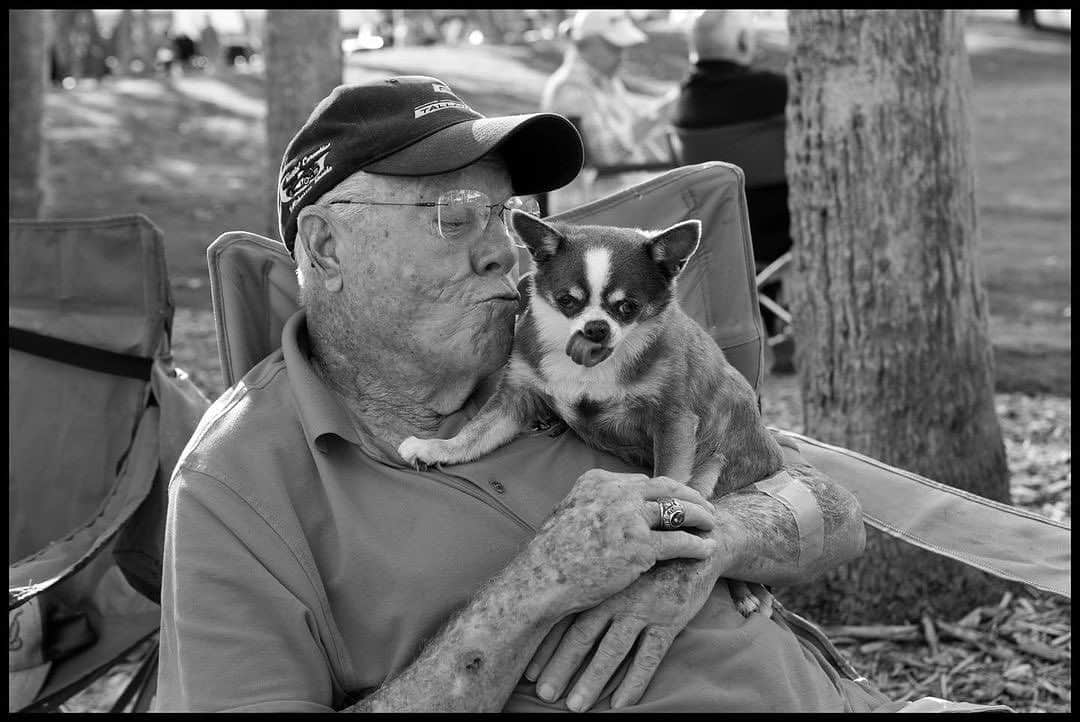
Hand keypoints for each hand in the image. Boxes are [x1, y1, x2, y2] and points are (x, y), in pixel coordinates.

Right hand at [521, 470, 716, 619]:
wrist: (542, 579)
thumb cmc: (552, 555)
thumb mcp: (570, 514)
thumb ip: (595, 505)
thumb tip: (612, 507)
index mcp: (597, 480)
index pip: (642, 481)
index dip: (665, 490)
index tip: (679, 497)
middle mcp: (616, 491)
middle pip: (666, 488)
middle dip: (690, 496)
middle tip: (706, 506)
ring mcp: (629, 517)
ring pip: (677, 511)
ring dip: (699, 517)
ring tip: (712, 524)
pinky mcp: (640, 545)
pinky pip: (680, 540)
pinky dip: (697, 544)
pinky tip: (707, 549)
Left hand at [525, 557, 720, 710]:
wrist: (696, 546)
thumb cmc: (649, 560)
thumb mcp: (618, 565)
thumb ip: (592, 584)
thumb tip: (554, 609)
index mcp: (599, 582)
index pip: (565, 617)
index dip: (546, 645)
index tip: (528, 671)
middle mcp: (616, 594)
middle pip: (582, 635)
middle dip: (561, 667)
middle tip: (544, 694)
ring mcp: (643, 607)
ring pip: (612, 649)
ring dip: (592, 680)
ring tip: (576, 706)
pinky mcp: (669, 618)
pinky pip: (649, 656)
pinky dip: (633, 682)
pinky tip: (620, 704)